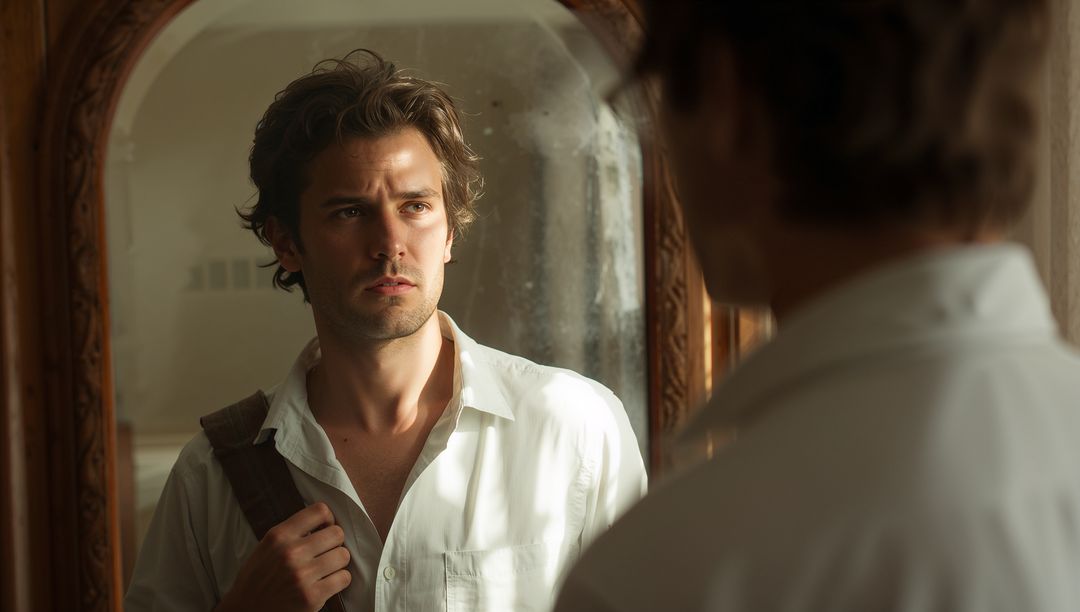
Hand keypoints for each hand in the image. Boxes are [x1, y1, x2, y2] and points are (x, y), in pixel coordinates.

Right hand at [215, 502, 350, 611]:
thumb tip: (323, 523)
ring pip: (344, 555)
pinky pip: (344, 578)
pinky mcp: (312, 596)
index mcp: (279, 536)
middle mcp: (291, 552)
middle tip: (326, 551)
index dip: (328, 519)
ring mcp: (302, 575)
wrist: (245, 611)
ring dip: (338, 562)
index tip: (325, 529)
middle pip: (337, 533)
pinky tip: (327, 582)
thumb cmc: (257, 579)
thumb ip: (292, 533)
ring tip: (326, 568)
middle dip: (335, 542)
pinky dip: (339, 580)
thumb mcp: (267, 547)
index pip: (320, 511)